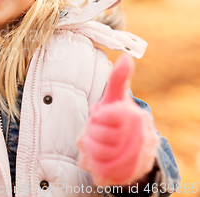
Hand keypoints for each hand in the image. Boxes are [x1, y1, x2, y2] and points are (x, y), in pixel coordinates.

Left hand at [76, 54, 158, 185]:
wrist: (133, 149)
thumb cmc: (118, 117)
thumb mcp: (116, 97)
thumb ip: (118, 79)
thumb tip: (126, 57)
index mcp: (135, 116)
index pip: (103, 117)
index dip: (97, 117)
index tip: (99, 116)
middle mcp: (141, 138)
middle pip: (99, 139)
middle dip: (92, 136)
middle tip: (96, 132)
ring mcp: (137, 158)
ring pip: (99, 157)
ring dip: (91, 151)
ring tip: (96, 145)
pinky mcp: (129, 175)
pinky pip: (104, 174)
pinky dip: (96, 167)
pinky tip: (98, 160)